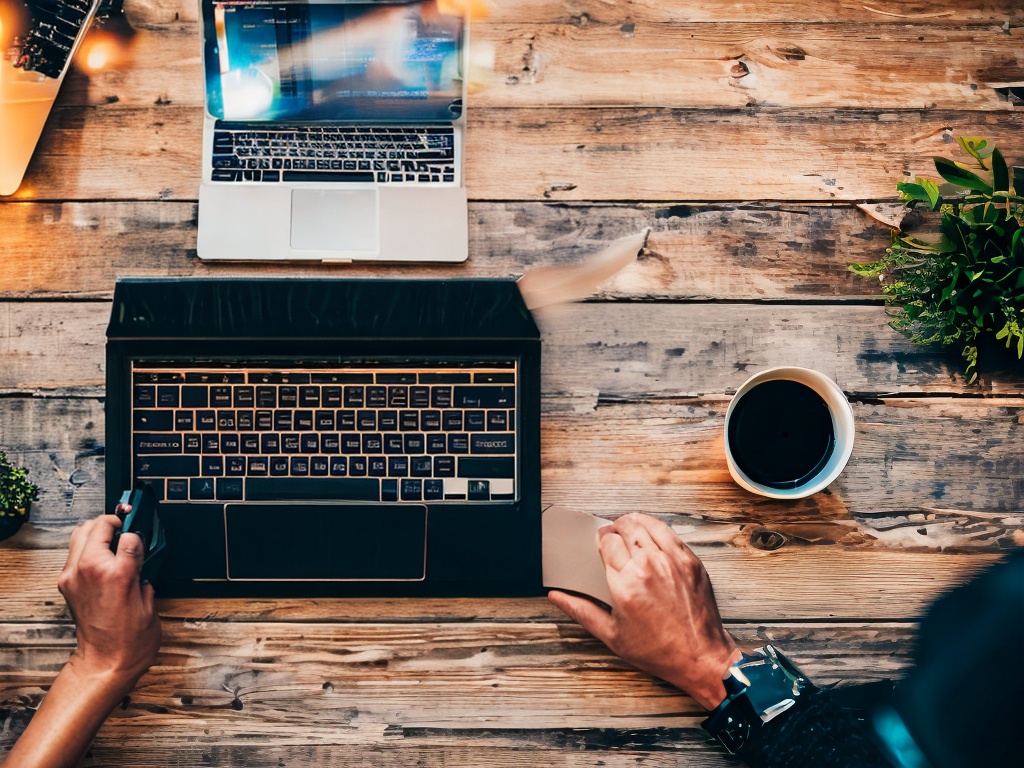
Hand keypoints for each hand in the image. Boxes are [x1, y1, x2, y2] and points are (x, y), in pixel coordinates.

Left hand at [57, 515, 161, 689]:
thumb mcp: (148, 599)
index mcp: (116, 573)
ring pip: (80, 533)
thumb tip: (138, 552)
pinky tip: (104, 557)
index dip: (139, 534)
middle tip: (129, 528)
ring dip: (98, 531)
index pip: (128, 534)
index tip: (144, 535)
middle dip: (116, 523)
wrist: (106, 662)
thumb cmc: (130, 639)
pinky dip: (88, 546)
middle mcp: (90, 570)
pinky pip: (74, 551)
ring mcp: (73, 576)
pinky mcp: (66, 584)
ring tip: (115, 539)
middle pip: (98, 525)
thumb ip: (142, 569)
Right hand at [549, 513, 739, 708]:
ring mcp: (673, 561)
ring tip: (630, 531)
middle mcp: (649, 566)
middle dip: (615, 528)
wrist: (700, 657)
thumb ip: (581, 610)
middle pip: (626, 527)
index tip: (600, 545)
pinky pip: (669, 532)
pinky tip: (652, 537)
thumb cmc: (659, 650)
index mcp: (626, 583)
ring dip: (634, 523)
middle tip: (613, 536)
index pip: (607, 541)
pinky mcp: (691, 561)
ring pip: (647, 524)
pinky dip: (656, 529)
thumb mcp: (611, 635)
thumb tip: (558, 597)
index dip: (601, 539)